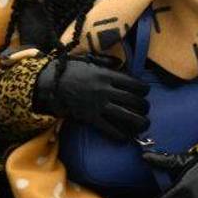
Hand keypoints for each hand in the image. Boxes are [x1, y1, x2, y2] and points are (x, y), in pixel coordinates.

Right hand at [33, 56, 149, 139]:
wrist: (52, 84)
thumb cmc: (71, 70)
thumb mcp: (90, 61)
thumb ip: (106, 62)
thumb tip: (120, 63)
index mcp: (107, 75)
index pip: (134, 84)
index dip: (144, 90)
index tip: (145, 92)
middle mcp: (106, 90)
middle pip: (134, 101)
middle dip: (144, 106)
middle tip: (145, 109)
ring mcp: (99, 105)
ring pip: (127, 116)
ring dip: (139, 122)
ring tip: (144, 124)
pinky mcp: (91, 118)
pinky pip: (109, 129)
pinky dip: (120, 135)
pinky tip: (125, 137)